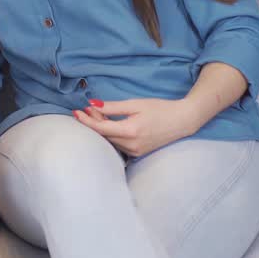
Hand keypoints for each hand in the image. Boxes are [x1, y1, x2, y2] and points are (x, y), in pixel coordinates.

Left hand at [74, 98, 199, 157]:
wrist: (182, 121)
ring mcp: (136, 151)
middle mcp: (132, 145)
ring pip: (110, 141)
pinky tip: (110, 125)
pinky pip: (118, 145)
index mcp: (131, 131)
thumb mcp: (135, 104)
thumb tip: (92, 105)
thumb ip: (113, 107)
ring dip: (102, 129)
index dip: (86, 121)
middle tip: (88, 108)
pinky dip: (111, 135)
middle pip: (104, 135)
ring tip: (99, 114)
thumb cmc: (160, 109)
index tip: (76, 112)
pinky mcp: (138, 153)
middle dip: (93, 122)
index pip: (101, 128)